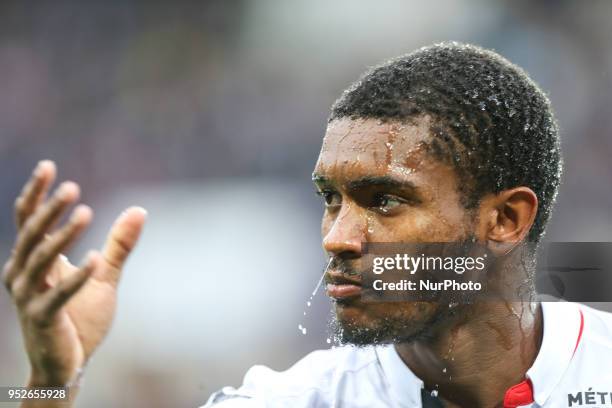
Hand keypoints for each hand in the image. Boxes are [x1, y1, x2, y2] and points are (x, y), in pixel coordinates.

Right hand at [3, 160, 145, 390]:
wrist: (68, 365)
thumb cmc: (80, 317)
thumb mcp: (105, 275)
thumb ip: (119, 244)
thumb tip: (139, 210)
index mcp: (32, 261)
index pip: (29, 220)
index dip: (37, 193)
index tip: (49, 166)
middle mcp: (23, 274)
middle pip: (32, 234)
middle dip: (50, 209)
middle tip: (72, 187)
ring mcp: (29, 297)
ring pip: (41, 259)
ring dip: (62, 235)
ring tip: (85, 213)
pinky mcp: (42, 319)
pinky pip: (57, 295)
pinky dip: (76, 278)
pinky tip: (95, 260)